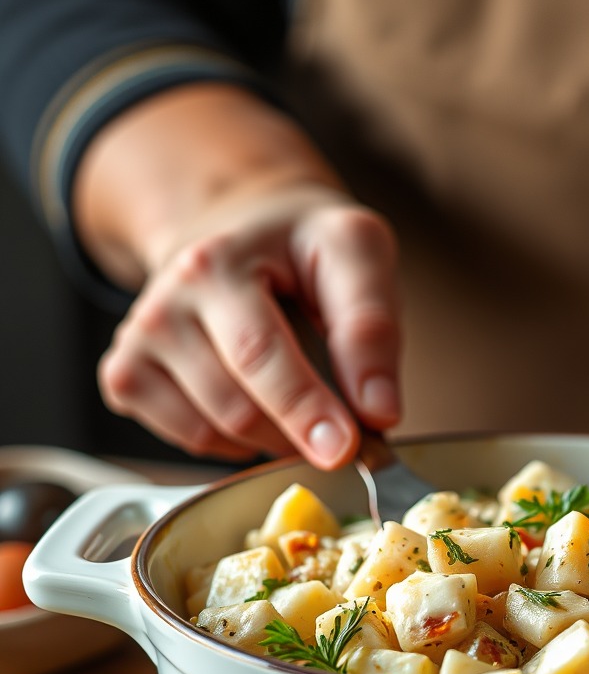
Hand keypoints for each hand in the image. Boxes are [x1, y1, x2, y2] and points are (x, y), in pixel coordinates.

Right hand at [97, 183, 401, 466]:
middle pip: (237, 403)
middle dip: (300, 434)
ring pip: (217, 429)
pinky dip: (235, 442)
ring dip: (275, 438)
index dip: (308, 407)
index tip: (346, 447)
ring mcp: (142, 335)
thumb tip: (377, 411)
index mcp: (221, 260)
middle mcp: (169, 296)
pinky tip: (257, 406)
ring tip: (303, 405)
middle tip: (346, 441)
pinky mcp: (127, 374)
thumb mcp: (356, 252)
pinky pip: (190, 440)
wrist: (238, 226)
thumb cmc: (302, 248)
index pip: (261, 351)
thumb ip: (372, 326)